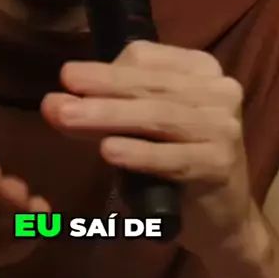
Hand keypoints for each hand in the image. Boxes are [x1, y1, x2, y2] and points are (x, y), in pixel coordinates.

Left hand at [42, 41, 263, 264]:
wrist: (222, 218)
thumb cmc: (175, 160)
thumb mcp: (140, 127)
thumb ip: (101, 111)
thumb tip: (53, 103)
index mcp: (201, 69)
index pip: (146, 58)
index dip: (105, 70)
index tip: (68, 80)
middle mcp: (220, 91)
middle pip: (150, 86)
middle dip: (99, 91)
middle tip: (56, 99)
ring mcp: (224, 127)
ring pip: (159, 117)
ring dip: (110, 117)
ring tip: (69, 119)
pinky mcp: (222, 165)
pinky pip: (174, 158)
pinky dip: (140, 154)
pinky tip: (109, 152)